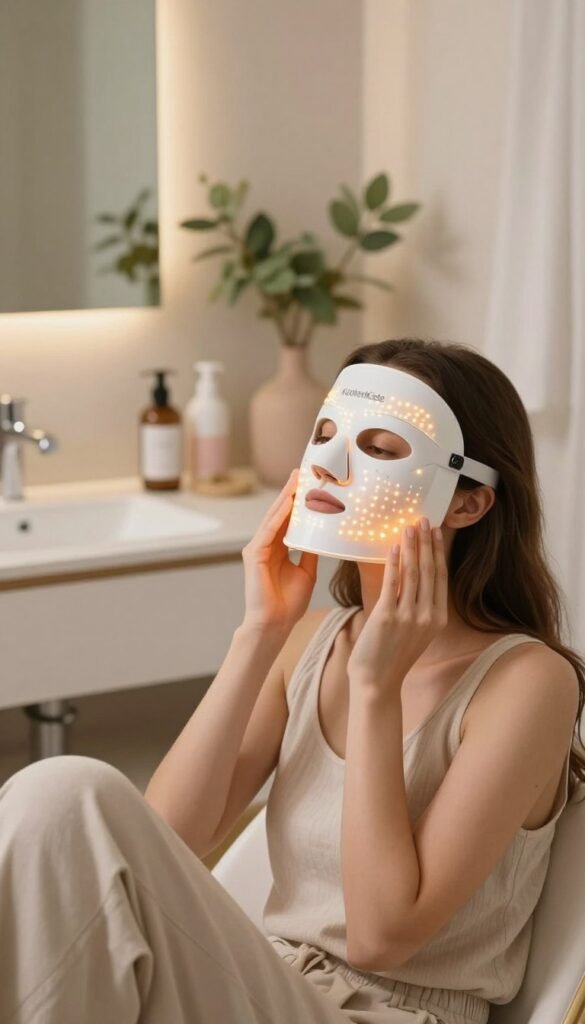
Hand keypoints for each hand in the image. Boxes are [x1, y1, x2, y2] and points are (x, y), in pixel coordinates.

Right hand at [241, 467, 318, 633]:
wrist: (275, 624)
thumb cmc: (288, 603)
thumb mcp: (307, 572)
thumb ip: (310, 553)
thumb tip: (321, 536)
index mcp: (277, 548)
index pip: (288, 519)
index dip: (298, 501)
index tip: (310, 483)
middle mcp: (266, 545)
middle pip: (279, 513)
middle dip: (290, 492)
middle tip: (301, 471)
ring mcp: (258, 548)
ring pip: (273, 517)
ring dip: (285, 498)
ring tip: (296, 480)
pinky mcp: (254, 555)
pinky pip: (268, 531)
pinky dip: (279, 516)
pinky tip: (288, 503)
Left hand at [346, 518, 448, 691]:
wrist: (377, 681)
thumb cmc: (392, 655)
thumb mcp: (415, 631)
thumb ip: (418, 606)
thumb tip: (413, 574)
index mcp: (438, 619)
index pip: (441, 577)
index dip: (438, 552)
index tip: (436, 532)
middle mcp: (428, 616)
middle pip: (430, 571)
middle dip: (427, 542)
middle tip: (424, 519)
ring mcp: (409, 617)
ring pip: (413, 573)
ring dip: (412, 547)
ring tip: (409, 527)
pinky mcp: (387, 616)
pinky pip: (392, 583)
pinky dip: (394, 562)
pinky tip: (393, 547)